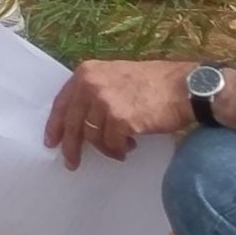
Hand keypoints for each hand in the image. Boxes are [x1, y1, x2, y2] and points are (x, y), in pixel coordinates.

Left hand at [43, 57, 196, 168]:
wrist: (184, 86)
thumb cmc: (155, 82)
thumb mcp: (117, 75)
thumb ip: (96, 89)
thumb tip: (82, 118)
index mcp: (87, 72)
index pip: (62, 102)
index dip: (55, 124)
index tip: (51, 141)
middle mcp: (91, 85)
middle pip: (73, 123)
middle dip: (71, 146)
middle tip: (71, 163)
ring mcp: (104, 102)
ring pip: (93, 137)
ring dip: (106, 147)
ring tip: (120, 147)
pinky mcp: (120, 120)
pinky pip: (112, 144)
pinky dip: (119, 149)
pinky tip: (130, 145)